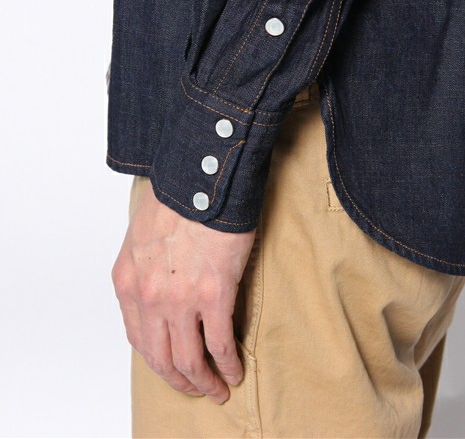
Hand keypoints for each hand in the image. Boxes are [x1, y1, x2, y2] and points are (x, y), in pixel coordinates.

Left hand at [111, 180, 255, 403]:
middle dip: (180, 380)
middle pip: (161, 357)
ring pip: (188, 359)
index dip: (158, 360)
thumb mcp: (143, 233)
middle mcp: (148, 297)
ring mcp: (179, 299)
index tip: (173, 367)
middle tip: (196, 388)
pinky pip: (218, 344)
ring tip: (217, 389)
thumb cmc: (176, 196)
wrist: (201, 175)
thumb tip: (163, 284)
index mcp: (128, 281)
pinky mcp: (213, 295)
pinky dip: (227, 364)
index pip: (138, 338)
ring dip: (204, 382)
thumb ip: (146, 266)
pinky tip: (235, 370)